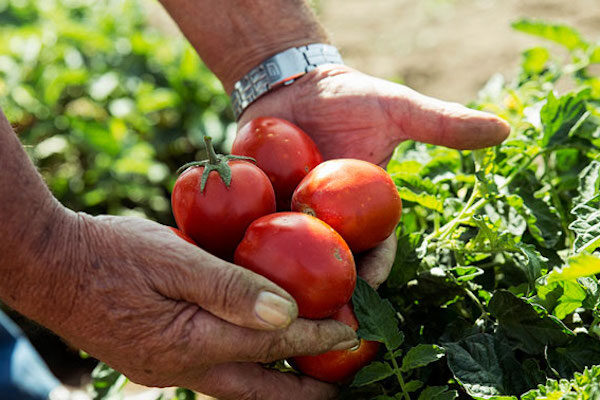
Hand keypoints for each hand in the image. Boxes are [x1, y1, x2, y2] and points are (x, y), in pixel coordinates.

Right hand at [34, 212, 359, 399]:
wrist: (53, 268)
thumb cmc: (112, 253)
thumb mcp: (174, 257)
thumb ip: (231, 287)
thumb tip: (288, 311)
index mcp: (190, 341)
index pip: (270, 341)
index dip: (314, 336)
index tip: (350, 333)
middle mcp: (183, 367)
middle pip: (260, 389)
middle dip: (304, 391)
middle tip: (341, 385)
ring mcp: (168, 370)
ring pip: (239, 386)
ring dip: (278, 384)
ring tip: (311, 379)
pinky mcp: (159, 361)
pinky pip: (216, 373)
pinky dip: (248, 368)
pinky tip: (260, 356)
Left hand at [238, 65, 509, 285]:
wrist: (295, 84)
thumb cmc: (350, 98)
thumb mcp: (397, 109)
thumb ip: (443, 124)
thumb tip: (504, 129)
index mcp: (364, 214)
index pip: (376, 249)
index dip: (376, 269)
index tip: (370, 286)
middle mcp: (328, 224)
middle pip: (331, 267)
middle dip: (329, 293)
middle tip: (321, 317)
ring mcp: (290, 218)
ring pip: (287, 260)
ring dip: (282, 282)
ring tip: (273, 303)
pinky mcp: (255, 207)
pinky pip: (247, 230)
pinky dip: (241, 247)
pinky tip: (233, 265)